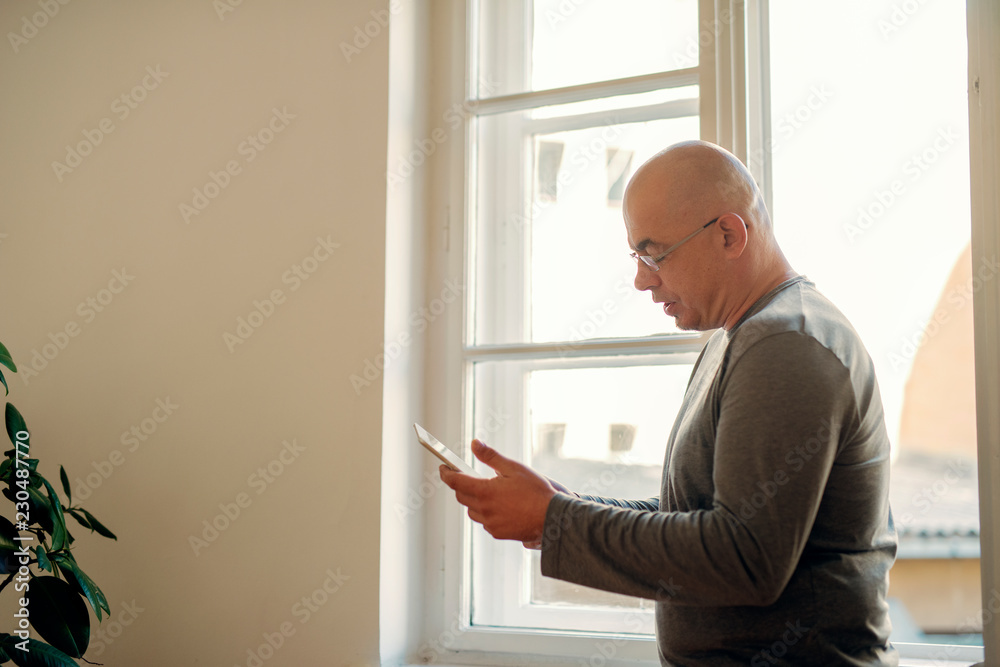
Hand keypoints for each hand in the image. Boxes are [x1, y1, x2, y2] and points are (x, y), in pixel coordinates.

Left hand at [439, 439, 557, 543]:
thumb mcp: (513, 467)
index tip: (443, 467)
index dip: (446, 473)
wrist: (552, 518)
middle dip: (461, 485)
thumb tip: (474, 444)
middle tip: (467, 476)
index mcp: (484, 492)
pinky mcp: (498, 532)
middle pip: (461, 496)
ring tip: (487, 491)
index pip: (455, 482)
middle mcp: (483, 510)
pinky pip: (485, 522)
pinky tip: (500, 506)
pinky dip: (486, 512)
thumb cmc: (535, 491)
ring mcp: (490, 524)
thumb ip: (490, 456)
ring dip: (473, 500)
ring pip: (472, 511)